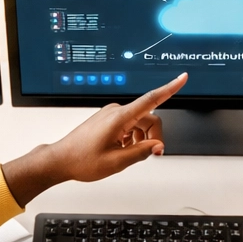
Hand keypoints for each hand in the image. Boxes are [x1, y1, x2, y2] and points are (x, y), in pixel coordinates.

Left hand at [1, 73, 187, 203]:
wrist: (61, 160)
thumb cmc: (82, 160)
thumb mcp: (116, 162)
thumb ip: (141, 152)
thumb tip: (157, 146)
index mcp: (119, 118)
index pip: (151, 99)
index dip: (169, 89)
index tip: (182, 79)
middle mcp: (116, 111)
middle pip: (149, 118)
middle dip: (153, 136)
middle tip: (149, 155)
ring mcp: (111, 114)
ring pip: (140, 123)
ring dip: (141, 139)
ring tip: (126, 155)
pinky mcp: (108, 119)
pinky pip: (129, 125)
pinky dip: (131, 138)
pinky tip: (121, 150)